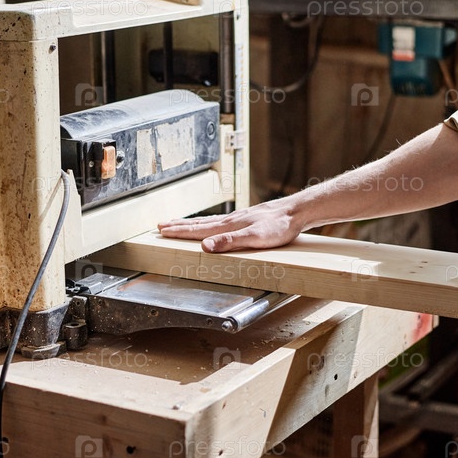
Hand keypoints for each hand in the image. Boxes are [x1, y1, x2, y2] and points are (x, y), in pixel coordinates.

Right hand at [157, 199, 301, 252]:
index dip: (179, 232)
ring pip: (207, 221)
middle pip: (198, 223)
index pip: (198, 230)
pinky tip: (210, 224)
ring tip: (177, 223)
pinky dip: (207, 222)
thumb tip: (205, 246)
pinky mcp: (246, 218)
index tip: (162, 230)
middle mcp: (230, 220)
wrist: (296, 212)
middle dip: (178, 226)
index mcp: (229, 226)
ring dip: (190, 223)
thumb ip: (230, 242)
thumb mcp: (255, 238)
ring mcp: (237, 218)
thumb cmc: (279, 227)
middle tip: (161, 225)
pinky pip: (219, 221)